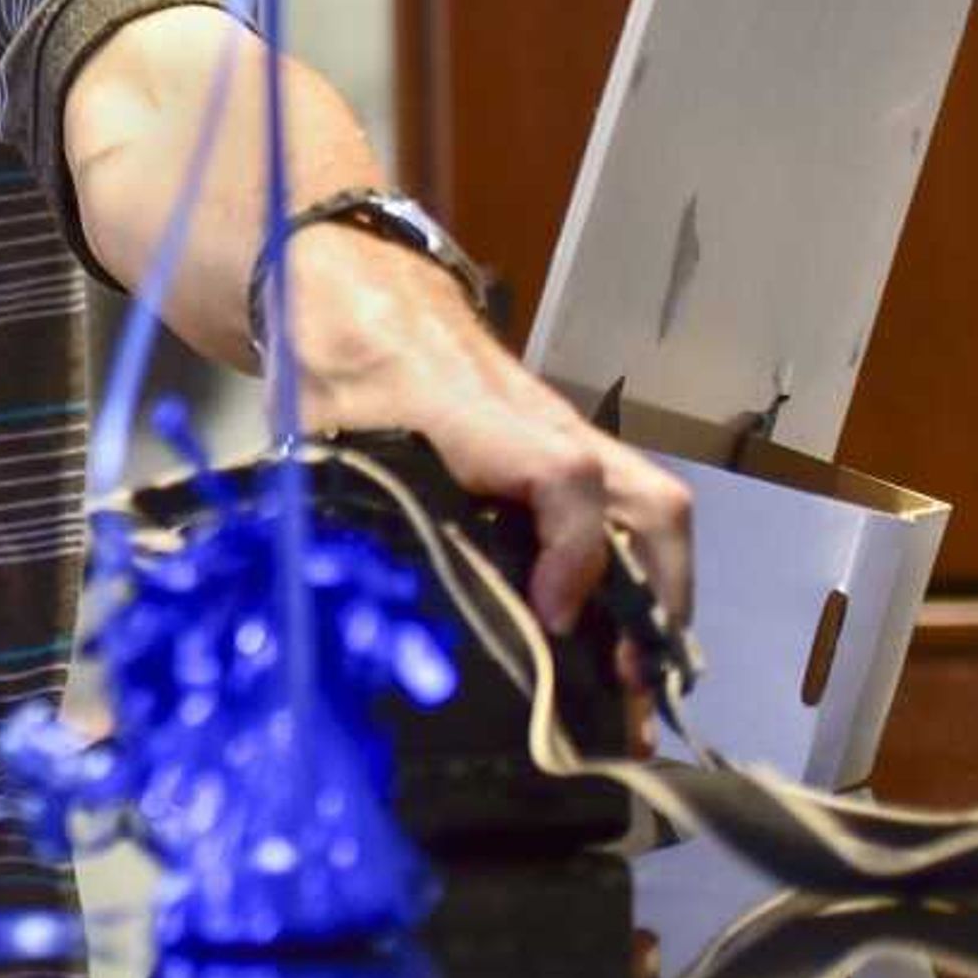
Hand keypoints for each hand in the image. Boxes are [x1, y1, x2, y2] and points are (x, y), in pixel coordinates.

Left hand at [286, 226, 694, 641]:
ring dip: (654, 596)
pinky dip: (629, 575)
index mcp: (480, 423)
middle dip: (656, 599)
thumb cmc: (338, 369)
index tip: (550, 620)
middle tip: (628, 683)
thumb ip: (344, 517)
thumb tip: (363, 624)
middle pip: (650, 501)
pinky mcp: (562, 452)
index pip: (562, 476)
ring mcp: (565, 438)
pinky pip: (622, 511)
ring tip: (627, 679)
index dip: (571, 555)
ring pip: (650, 508)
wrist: (357, 294)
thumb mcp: (321, 442)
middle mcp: (546, 429)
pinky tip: (602, 637)